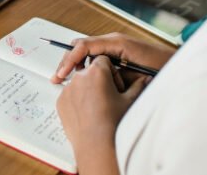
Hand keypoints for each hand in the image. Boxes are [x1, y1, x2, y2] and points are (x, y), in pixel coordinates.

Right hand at [51, 32, 174, 83]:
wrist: (182, 67)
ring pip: (86, 51)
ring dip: (76, 65)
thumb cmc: (165, 69)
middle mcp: (114, 40)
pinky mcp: (118, 53)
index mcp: (117, 42)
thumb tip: (93, 76)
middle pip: (81, 46)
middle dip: (68, 61)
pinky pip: (96, 57)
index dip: (69, 60)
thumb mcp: (137, 74)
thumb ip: (114, 73)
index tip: (61, 74)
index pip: (84, 46)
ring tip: (66, 80)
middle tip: (57, 78)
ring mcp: (116, 45)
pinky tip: (83, 79)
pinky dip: (86, 66)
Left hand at [56, 55, 147, 174]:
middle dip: (99, 80)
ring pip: (79, 83)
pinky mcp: (60, 102)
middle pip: (90, 71)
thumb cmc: (114, 123)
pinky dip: (77, 101)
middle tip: (108, 97)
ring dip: (87, 90)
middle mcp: (79, 77)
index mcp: (97, 72)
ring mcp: (67, 90)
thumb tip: (146, 78)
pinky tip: (88, 114)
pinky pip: (70, 95)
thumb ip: (138, 85)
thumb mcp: (130, 101)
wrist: (97, 145)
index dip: (112, 72)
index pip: (103, 60)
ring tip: (98, 108)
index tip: (115, 86)